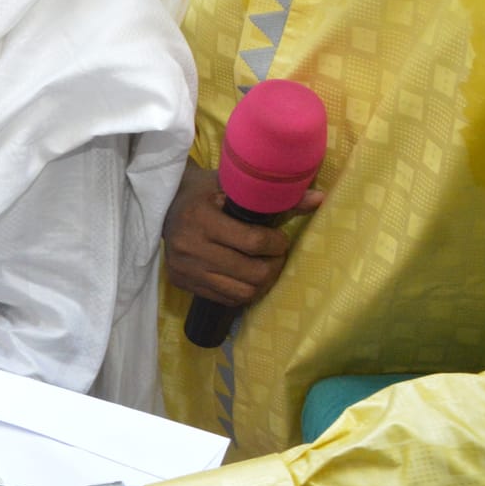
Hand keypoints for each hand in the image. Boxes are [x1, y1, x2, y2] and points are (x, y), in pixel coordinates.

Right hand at [161, 163, 322, 310]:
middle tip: (276, 255)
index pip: (252, 242)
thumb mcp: (235, 186)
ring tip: (264, 267)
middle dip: (273, 266)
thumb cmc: (205, 192)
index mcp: (200, 218)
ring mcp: (183, 268)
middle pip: (250, 273)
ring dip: (261, 282)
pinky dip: (243, 291)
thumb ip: (275, 197)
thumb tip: (320, 199)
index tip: (280, 240)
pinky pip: (225, 299)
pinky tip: (246, 276)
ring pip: (241, 292)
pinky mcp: (180, 282)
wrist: (164, 204)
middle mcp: (188, 247)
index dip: (276, 244)